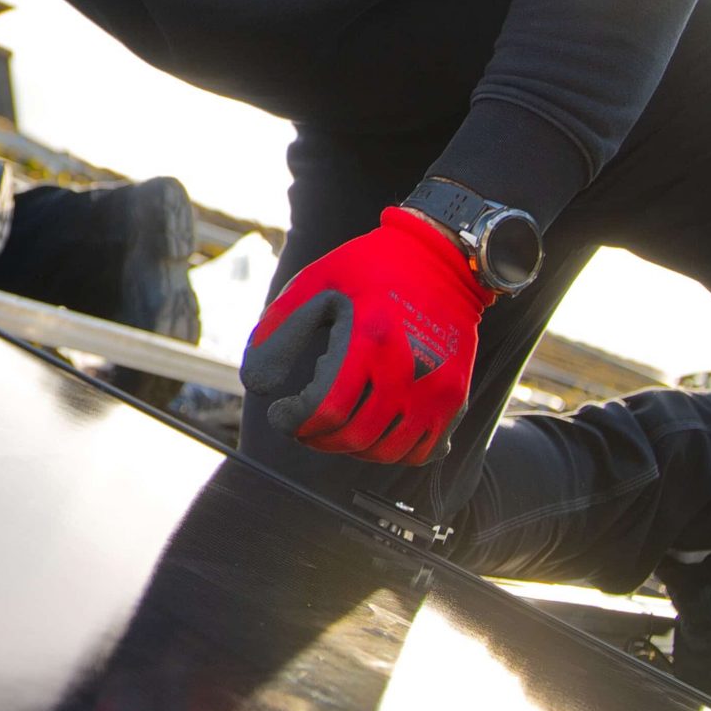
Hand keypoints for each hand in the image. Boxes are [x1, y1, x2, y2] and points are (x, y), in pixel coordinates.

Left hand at [240, 207, 490, 466]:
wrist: (442, 258)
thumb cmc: (370, 267)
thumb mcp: (315, 282)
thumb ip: (279, 329)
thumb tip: (255, 384)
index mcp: (370, 338)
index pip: (329, 409)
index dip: (295, 422)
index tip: (280, 414)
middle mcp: (408, 369)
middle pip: (355, 436)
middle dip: (317, 438)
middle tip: (300, 425)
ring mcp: (437, 388)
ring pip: (388, 451)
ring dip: (350, 448)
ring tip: (332, 427)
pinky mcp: (455, 397)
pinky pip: (422, 450)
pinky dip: (390, 452)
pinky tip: (370, 429)